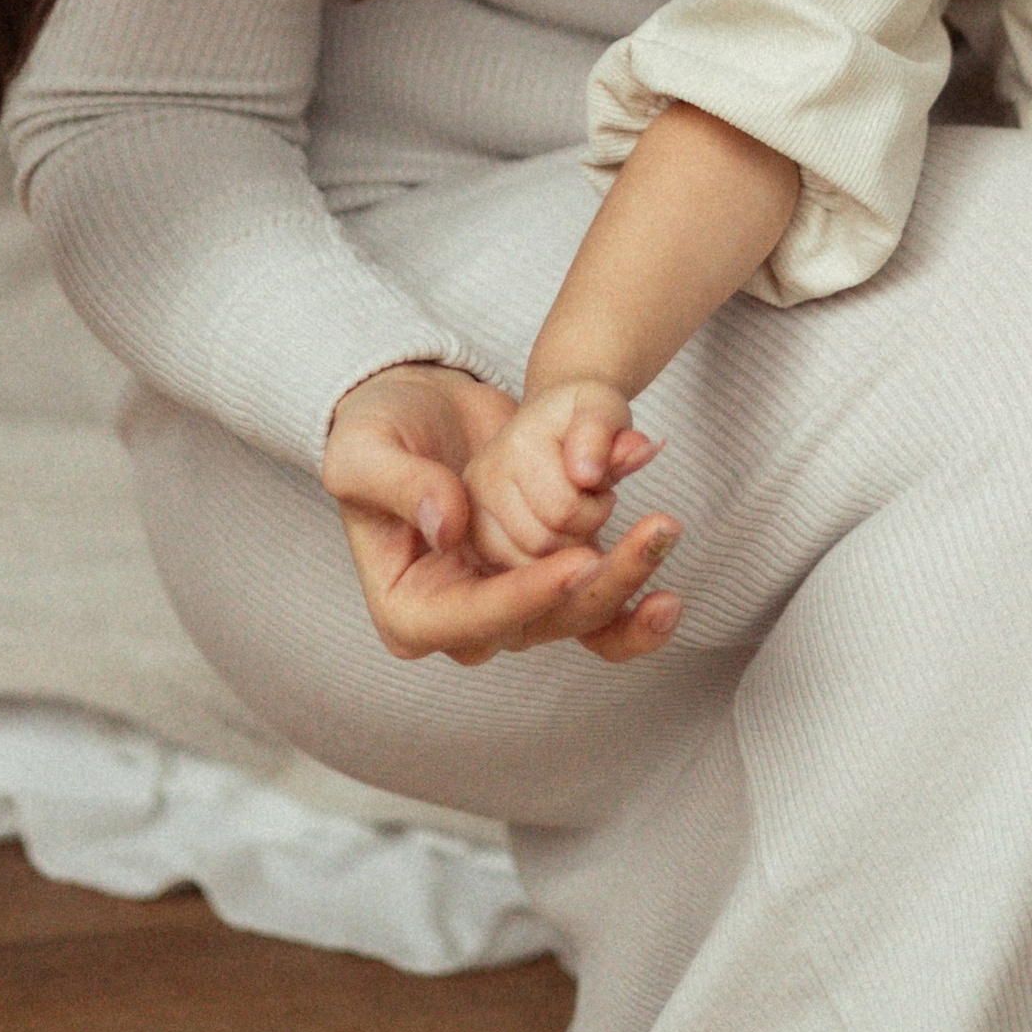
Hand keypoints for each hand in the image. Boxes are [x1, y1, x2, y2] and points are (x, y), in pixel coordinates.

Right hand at [322, 362, 679, 666]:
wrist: (416, 405)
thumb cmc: (374, 431)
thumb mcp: (363, 450)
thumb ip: (400, 486)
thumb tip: (449, 526)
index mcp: (407, 607)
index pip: (472, 618)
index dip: (527, 596)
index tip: (579, 561)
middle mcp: (461, 620)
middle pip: (536, 626)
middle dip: (597, 588)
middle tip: (649, 536)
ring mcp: (507, 602)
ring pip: (574, 618)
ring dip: (626, 585)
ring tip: (665, 533)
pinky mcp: (543, 576)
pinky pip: (590, 605)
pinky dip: (630, 602)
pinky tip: (669, 593)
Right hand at [465, 377, 663, 569]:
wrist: (551, 419)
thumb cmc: (585, 418)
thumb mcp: (607, 411)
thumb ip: (615, 434)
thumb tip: (617, 460)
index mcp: (518, 444)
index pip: (565, 510)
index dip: (598, 507)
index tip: (600, 483)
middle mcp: (483, 477)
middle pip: (545, 543)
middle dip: (580, 531)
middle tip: (587, 501)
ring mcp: (472, 508)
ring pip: (527, 563)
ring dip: (561, 551)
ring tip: (569, 515)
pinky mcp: (473, 535)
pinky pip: (511, 572)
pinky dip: (540, 566)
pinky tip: (553, 535)